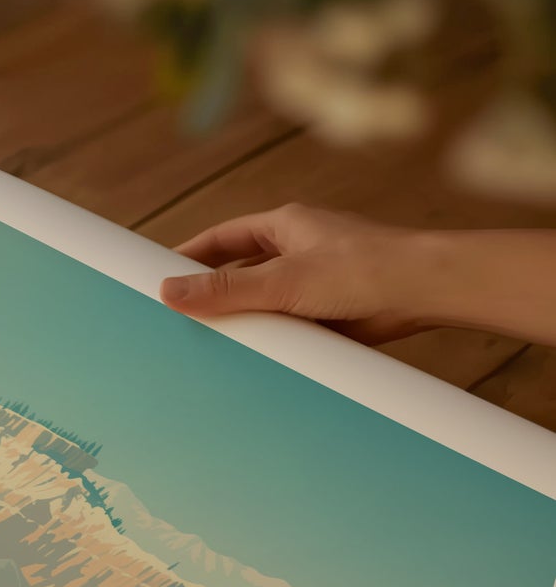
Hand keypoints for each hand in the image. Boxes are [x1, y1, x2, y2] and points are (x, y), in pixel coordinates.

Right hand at [160, 202, 428, 343]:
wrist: (425, 292)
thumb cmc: (363, 269)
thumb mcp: (282, 280)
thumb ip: (225, 289)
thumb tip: (169, 291)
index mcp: (285, 226)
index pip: (223, 238)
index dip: (190, 255)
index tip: (160, 275)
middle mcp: (298, 250)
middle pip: (240, 271)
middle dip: (213, 293)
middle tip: (178, 317)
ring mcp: (314, 282)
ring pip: (264, 302)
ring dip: (243, 321)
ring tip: (209, 345)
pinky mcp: (329, 312)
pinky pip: (287, 327)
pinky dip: (271, 341)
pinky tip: (254, 360)